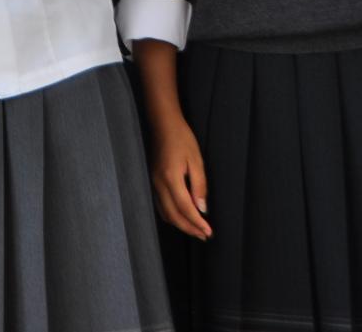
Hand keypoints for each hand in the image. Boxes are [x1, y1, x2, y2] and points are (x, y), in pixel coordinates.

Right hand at [149, 114, 210, 239]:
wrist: (164, 126)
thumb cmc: (183, 140)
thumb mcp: (197, 161)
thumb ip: (199, 186)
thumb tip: (202, 209)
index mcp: (171, 178)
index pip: (185, 208)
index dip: (197, 222)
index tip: (209, 232)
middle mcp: (159, 184)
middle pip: (173, 215)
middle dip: (189, 228)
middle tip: (204, 235)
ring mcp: (153, 183)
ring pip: (165, 212)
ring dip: (180, 224)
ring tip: (195, 230)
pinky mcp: (153, 182)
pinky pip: (160, 205)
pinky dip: (171, 216)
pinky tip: (181, 218)